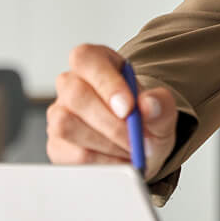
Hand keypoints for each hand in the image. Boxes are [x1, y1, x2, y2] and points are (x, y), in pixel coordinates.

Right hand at [46, 44, 176, 181]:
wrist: (142, 145)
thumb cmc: (146, 118)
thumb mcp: (162, 108)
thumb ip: (160, 103)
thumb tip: (148, 104)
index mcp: (96, 62)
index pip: (87, 59)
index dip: (106, 83)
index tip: (128, 108)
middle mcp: (71, 84)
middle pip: (75, 95)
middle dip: (111, 123)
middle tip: (137, 138)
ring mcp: (59, 114)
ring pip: (67, 126)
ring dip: (107, 143)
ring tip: (132, 148)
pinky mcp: (57, 145)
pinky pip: (72, 155)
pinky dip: (103, 161)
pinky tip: (119, 158)